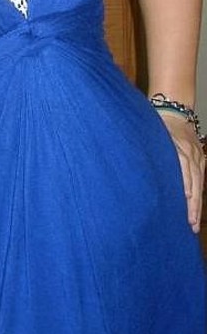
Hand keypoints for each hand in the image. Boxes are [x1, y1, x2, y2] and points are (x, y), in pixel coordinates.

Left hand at [159, 112, 205, 232]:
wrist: (174, 110)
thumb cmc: (156, 124)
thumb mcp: (151, 134)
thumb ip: (147, 152)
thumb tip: (133, 166)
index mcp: (177, 146)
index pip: (183, 168)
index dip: (183, 185)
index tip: (183, 201)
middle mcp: (190, 152)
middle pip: (194, 181)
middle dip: (192, 204)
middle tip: (189, 223)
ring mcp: (198, 155)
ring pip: (199, 183)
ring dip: (196, 203)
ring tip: (193, 222)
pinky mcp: (200, 158)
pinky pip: (200, 178)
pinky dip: (198, 193)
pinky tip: (195, 207)